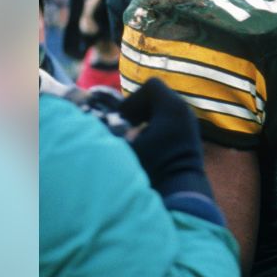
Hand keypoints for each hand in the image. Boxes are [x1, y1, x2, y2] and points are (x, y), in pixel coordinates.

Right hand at [118, 77, 212, 201]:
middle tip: (127, 126)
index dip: (134, 99)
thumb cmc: (151, 167)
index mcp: (173, 107)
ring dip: (146, 117)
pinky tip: (146, 142)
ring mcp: (189, 122)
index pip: (152, 85)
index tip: (126, 119)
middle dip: (138, 108)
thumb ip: (107, 129)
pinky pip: (169, 120)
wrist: (181, 191)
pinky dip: (155, 126)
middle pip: (158, 95)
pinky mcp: (189, 134)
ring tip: (135, 135)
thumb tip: (87, 118)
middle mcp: (184, 111)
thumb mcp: (124, 148)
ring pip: (163, 107)